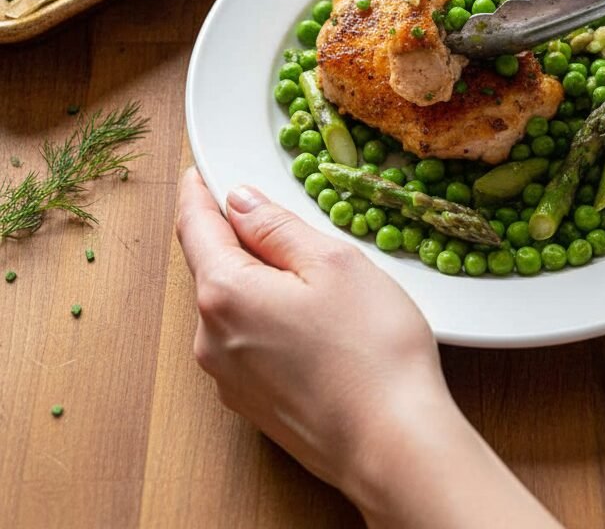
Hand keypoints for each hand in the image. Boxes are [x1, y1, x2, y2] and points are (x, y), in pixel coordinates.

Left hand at [176, 169, 561, 528]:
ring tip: (309, 273)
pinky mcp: (252, 405)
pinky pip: (247, 343)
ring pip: (232, 306)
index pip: (195, 226)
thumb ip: (276, 226)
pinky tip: (311, 322)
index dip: (198, 192)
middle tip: (274, 215)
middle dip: (236, 238)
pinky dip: (267, 319)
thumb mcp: (331, 262)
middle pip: (213, 267)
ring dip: (257, 281)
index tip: (199, 172)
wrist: (394, 446)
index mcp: (224, 293)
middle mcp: (212, 339)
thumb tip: (239, 202)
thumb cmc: (372, 350)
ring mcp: (228, 379)